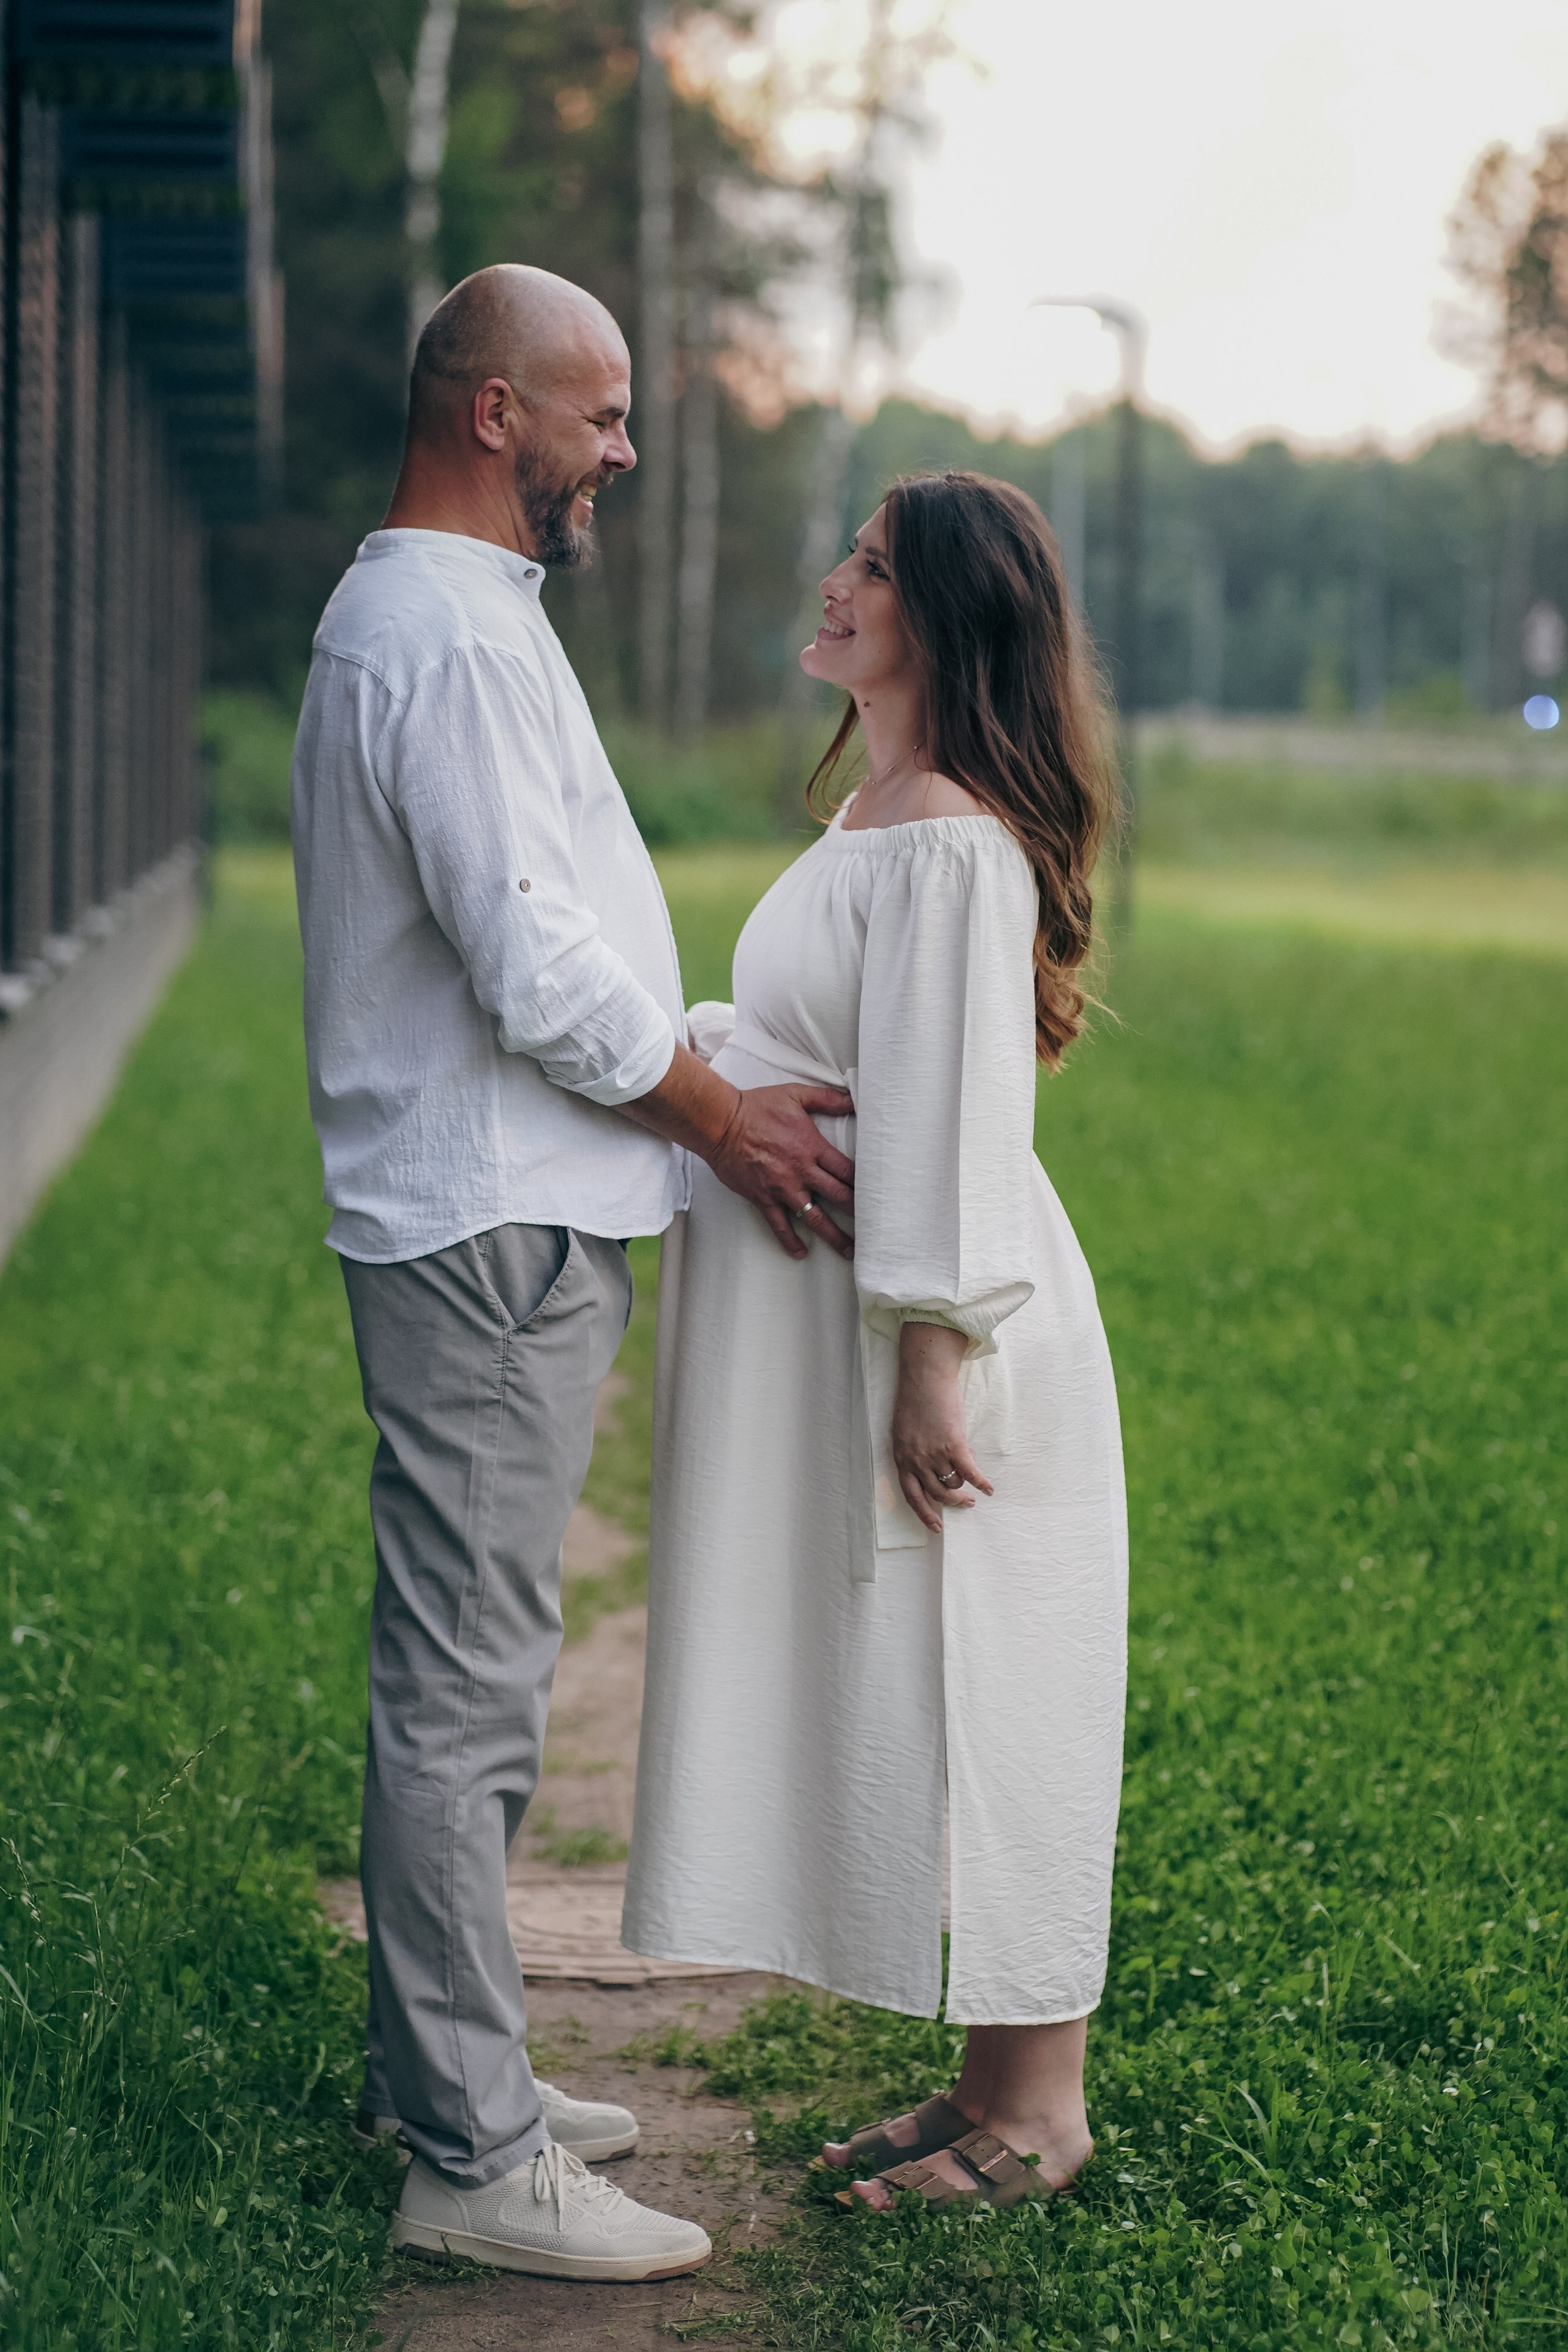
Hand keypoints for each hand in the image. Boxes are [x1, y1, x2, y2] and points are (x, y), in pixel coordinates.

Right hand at [618, 1045, 854, 1261]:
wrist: (720, 1123)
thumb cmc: (757, 1107)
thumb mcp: (795, 1094)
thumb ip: (826, 1099)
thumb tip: (851, 1100)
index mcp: (812, 1147)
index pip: (847, 1171)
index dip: (865, 1184)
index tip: (878, 1194)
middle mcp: (801, 1172)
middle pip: (839, 1197)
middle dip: (858, 1213)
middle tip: (874, 1228)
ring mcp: (782, 1188)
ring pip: (815, 1218)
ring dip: (834, 1236)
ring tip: (849, 1252)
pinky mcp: (763, 1199)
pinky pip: (780, 1225)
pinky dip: (790, 1241)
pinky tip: (801, 1253)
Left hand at [891, 1323, 993, 1532]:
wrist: (924, 1377)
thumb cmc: (915, 1400)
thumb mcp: (906, 1431)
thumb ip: (916, 1452)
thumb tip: (935, 1469)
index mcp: (901, 1458)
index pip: (911, 1496)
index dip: (924, 1514)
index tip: (935, 1527)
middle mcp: (916, 1460)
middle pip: (937, 1494)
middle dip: (953, 1503)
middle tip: (966, 1504)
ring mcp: (934, 1454)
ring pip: (954, 1483)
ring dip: (965, 1483)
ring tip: (972, 1476)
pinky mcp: (953, 1445)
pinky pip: (970, 1473)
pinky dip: (981, 1483)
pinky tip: (989, 1488)